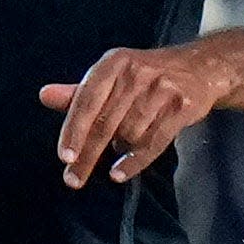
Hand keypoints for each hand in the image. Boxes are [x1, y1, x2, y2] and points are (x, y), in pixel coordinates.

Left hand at [40, 43, 221, 186]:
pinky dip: (134, 162)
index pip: (87, 101)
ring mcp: (161, 90)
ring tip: (119, 146)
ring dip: (118, 149)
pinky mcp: (182, 107)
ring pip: (129, 134)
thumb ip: (78, 93)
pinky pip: (153, 142)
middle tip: (72, 180)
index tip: (64, 158)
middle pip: (105, 123)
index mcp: (113, 63)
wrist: (199, 68)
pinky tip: (118, 174)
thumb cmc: (144, 76)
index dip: (74, 131)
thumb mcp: (111, 77)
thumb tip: (44, 96)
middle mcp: (136, 73)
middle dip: (87, 155)